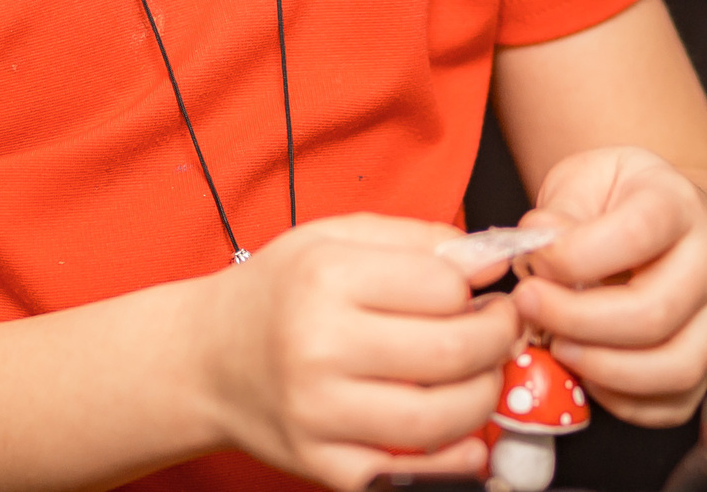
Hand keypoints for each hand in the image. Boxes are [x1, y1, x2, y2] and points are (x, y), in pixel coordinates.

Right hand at [193, 214, 524, 490]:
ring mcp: (319, 413)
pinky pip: (407, 475)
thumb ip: (416, 239)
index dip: (480, 288)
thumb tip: (494, 258)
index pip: (443, 286)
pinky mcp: (321, 464)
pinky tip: (465, 436)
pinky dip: (453, 461)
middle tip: (501, 331)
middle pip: (452, 351)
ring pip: (440, 418)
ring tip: (481, 377)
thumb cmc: (277, 293)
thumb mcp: (332, 238)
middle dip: (498, 341)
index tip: (486, 292)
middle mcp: (318, 346)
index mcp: (324, 278)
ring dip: (485, 398)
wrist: (205, 359)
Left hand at [511, 147, 706, 428]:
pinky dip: (622, 400)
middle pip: (654, 312)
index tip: (535, 262)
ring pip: (674, 367)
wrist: (665, 221)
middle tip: (529, 307)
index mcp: (677, 205)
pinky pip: (673, 402)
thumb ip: (560, 210)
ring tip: (556, 345)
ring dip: (601, 368)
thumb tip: (540, 242)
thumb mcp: (584, 178)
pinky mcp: (706, 360)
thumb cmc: (618, 199)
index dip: (575, 256)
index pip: (638, 234)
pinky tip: (586, 371)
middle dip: (577, 320)